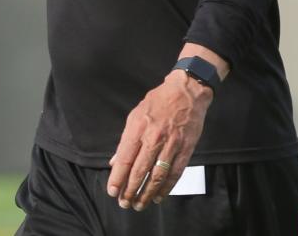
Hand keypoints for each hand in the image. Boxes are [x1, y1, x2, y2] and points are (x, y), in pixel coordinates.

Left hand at [106, 70, 211, 210]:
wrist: (186, 92)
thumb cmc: (156, 103)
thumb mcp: (134, 116)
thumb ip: (125, 140)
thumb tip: (114, 161)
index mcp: (137, 129)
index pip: (124, 158)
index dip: (117, 177)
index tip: (112, 191)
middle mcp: (153, 138)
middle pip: (139, 170)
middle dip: (130, 189)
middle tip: (124, 203)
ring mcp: (171, 145)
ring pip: (157, 175)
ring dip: (146, 192)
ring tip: (139, 204)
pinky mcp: (186, 149)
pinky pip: (175, 173)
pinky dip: (166, 187)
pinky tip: (159, 196)